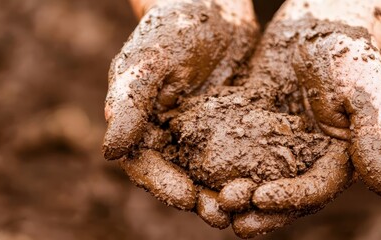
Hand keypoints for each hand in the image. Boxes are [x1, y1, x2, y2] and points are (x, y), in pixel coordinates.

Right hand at [103, 0, 262, 228]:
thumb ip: (129, 104)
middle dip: (198, 199)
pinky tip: (269, 182)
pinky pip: (240, 153)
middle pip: (179, 177)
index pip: (146, 165)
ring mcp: (203, 132)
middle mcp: (170, 134)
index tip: (187, 198)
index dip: (164, 186)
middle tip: (221, 215)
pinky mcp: (233, 124)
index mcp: (141, 124)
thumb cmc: (173, 24)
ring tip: (244, 207)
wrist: (213, 2)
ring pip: (210, 172)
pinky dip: (250, 170)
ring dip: (224, 193)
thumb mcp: (148, 60)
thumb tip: (110, 152)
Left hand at [226, 0, 380, 235]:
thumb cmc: (349, 53)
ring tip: (212, 206)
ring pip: (258, 180)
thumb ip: (372, 138)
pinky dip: (221, 164)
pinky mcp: (257, 129)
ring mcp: (282, 146)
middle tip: (230, 218)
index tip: (261, 198)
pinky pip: (238, 151)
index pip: (315, 189)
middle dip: (258, 210)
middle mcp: (310, 159)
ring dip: (238, 196)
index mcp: (340, 159)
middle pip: (284, 196)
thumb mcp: (366, 92)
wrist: (317, 22)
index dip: (290, 198)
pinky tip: (197, 172)